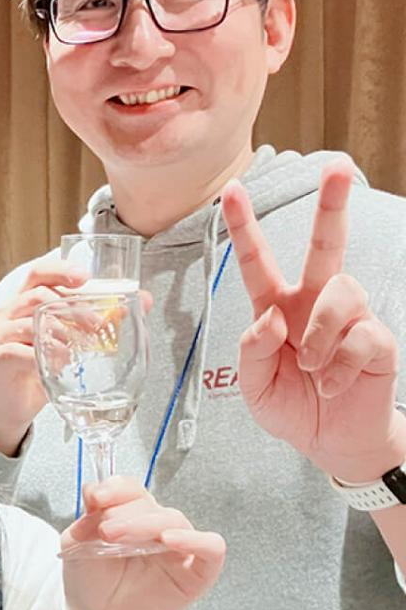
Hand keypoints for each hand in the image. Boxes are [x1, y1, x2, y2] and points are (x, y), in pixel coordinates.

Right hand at [0, 260, 89, 454]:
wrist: (13, 404)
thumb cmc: (40, 366)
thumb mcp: (70, 340)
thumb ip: (100, 318)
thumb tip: (143, 300)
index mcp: (24, 300)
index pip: (38, 274)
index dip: (61, 270)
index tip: (86, 277)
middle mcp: (7, 313)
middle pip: (36, 295)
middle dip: (72, 307)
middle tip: (97, 324)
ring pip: (28, 323)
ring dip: (61, 333)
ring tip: (83, 347)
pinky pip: (20, 352)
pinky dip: (45, 357)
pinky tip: (62, 364)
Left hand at [61, 477, 224, 609]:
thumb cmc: (93, 583)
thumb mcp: (77, 546)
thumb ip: (86, 519)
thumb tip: (93, 491)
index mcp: (128, 514)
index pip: (129, 489)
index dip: (114, 488)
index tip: (95, 499)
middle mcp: (155, 526)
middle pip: (149, 504)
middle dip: (124, 514)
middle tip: (105, 532)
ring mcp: (178, 546)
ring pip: (173, 519)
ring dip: (146, 524)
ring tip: (120, 537)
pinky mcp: (198, 570)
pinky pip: (211, 547)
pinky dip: (194, 539)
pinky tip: (170, 540)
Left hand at [221, 158, 405, 482]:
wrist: (330, 442)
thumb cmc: (290, 406)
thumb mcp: (254, 384)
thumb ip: (253, 350)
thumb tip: (272, 318)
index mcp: (276, 307)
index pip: (257, 261)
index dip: (244, 227)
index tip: (232, 190)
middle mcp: (314, 303)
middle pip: (326, 245)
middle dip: (332, 205)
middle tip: (338, 167)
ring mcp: (350, 318)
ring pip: (340, 293)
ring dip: (320, 336)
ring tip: (313, 370)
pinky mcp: (377, 340)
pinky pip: (361, 336)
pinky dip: (339, 367)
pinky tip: (333, 385)